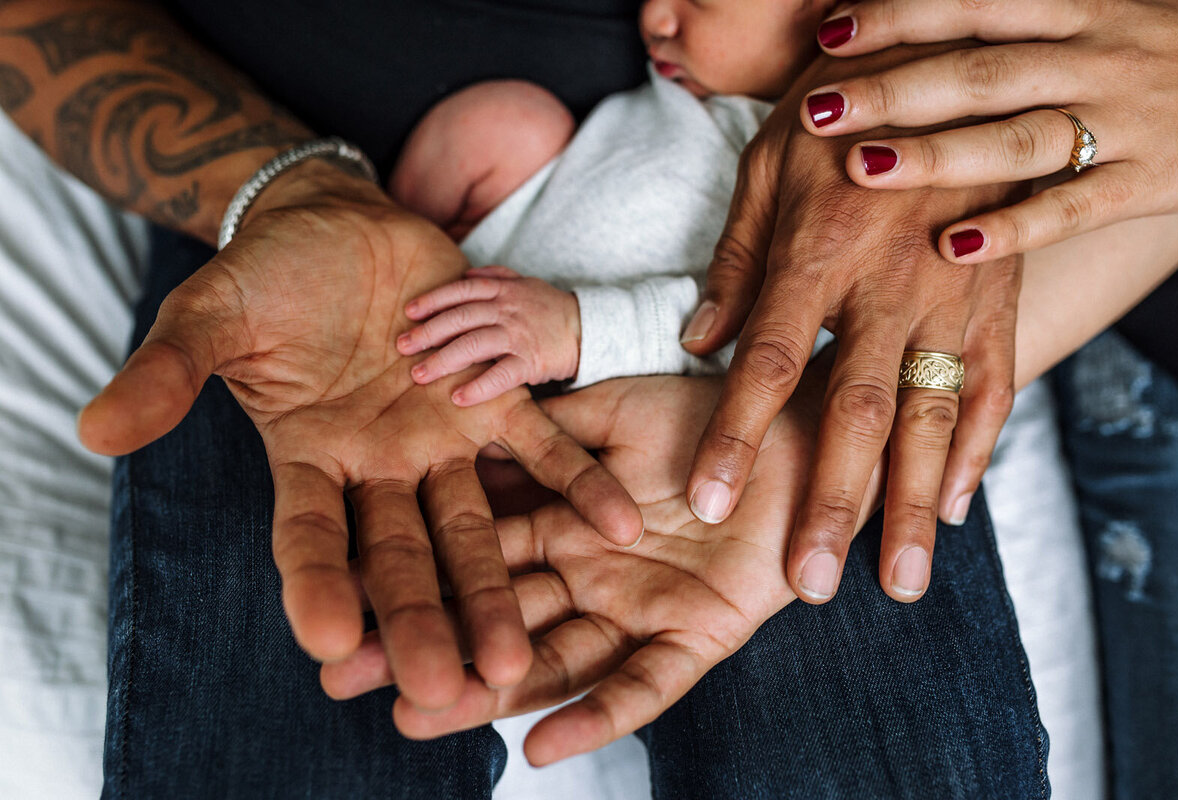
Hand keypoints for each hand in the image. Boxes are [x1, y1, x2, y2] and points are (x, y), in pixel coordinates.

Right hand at [77, 163, 640, 709]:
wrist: (338, 227)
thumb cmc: (268, 276)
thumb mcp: (209, 318)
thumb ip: (167, 373)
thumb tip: (93, 427)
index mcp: (307, 460)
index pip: (309, 539)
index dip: (317, 588)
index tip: (333, 644)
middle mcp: (378, 469)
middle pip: (400, 558)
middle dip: (424, 621)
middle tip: (452, 690)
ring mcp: (440, 441)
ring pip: (473, 526)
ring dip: (498, 587)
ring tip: (523, 655)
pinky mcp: (493, 401)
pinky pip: (542, 450)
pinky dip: (577, 485)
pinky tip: (619, 525)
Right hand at [321, 368, 882, 763]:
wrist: (801, 429)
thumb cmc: (707, 415)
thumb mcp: (612, 411)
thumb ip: (544, 428)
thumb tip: (458, 434)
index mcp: (561, 524)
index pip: (471, 558)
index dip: (411, 579)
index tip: (340, 603)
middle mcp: (587, 576)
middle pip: (494, 621)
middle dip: (424, 648)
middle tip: (343, 678)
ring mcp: (638, 611)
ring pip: (552, 663)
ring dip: (488, 693)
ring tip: (418, 716)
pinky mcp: (696, 637)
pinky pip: (643, 686)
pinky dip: (597, 716)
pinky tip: (542, 744)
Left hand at [398, 265, 581, 404]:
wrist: (589, 329)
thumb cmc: (551, 309)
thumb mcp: (525, 283)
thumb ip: (496, 276)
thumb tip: (466, 273)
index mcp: (503, 291)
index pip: (461, 291)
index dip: (433, 300)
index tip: (409, 312)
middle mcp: (507, 310)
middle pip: (460, 319)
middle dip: (427, 333)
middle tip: (402, 346)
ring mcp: (519, 336)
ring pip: (473, 345)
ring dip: (443, 361)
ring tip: (419, 375)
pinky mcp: (531, 362)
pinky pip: (501, 375)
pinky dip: (479, 387)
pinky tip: (458, 398)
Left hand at [681, 45, 1023, 602]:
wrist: (948, 62)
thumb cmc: (839, 112)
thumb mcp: (769, 164)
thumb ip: (738, 260)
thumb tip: (698, 342)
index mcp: (819, 253)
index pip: (768, 363)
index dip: (734, 436)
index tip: (706, 501)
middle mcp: (891, 284)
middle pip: (857, 411)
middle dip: (834, 503)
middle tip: (810, 584)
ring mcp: (957, 294)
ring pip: (936, 414)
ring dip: (917, 503)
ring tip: (899, 580)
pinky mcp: (1002, 296)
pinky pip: (997, 383)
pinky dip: (980, 449)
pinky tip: (959, 506)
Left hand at [806, 0, 1177, 261]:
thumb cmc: (1154, 50)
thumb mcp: (1094, 14)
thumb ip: (1012, 21)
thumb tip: (927, 14)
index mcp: (1075, 10)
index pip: (974, 5)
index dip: (903, 13)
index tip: (832, 31)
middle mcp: (1095, 58)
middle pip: (980, 73)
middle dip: (894, 88)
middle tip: (818, 107)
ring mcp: (1124, 121)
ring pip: (1020, 139)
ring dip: (938, 154)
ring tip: (863, 168)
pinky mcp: (1149, 182)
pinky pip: (1073, 208)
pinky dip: (1014, 228)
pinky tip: (953, 247)